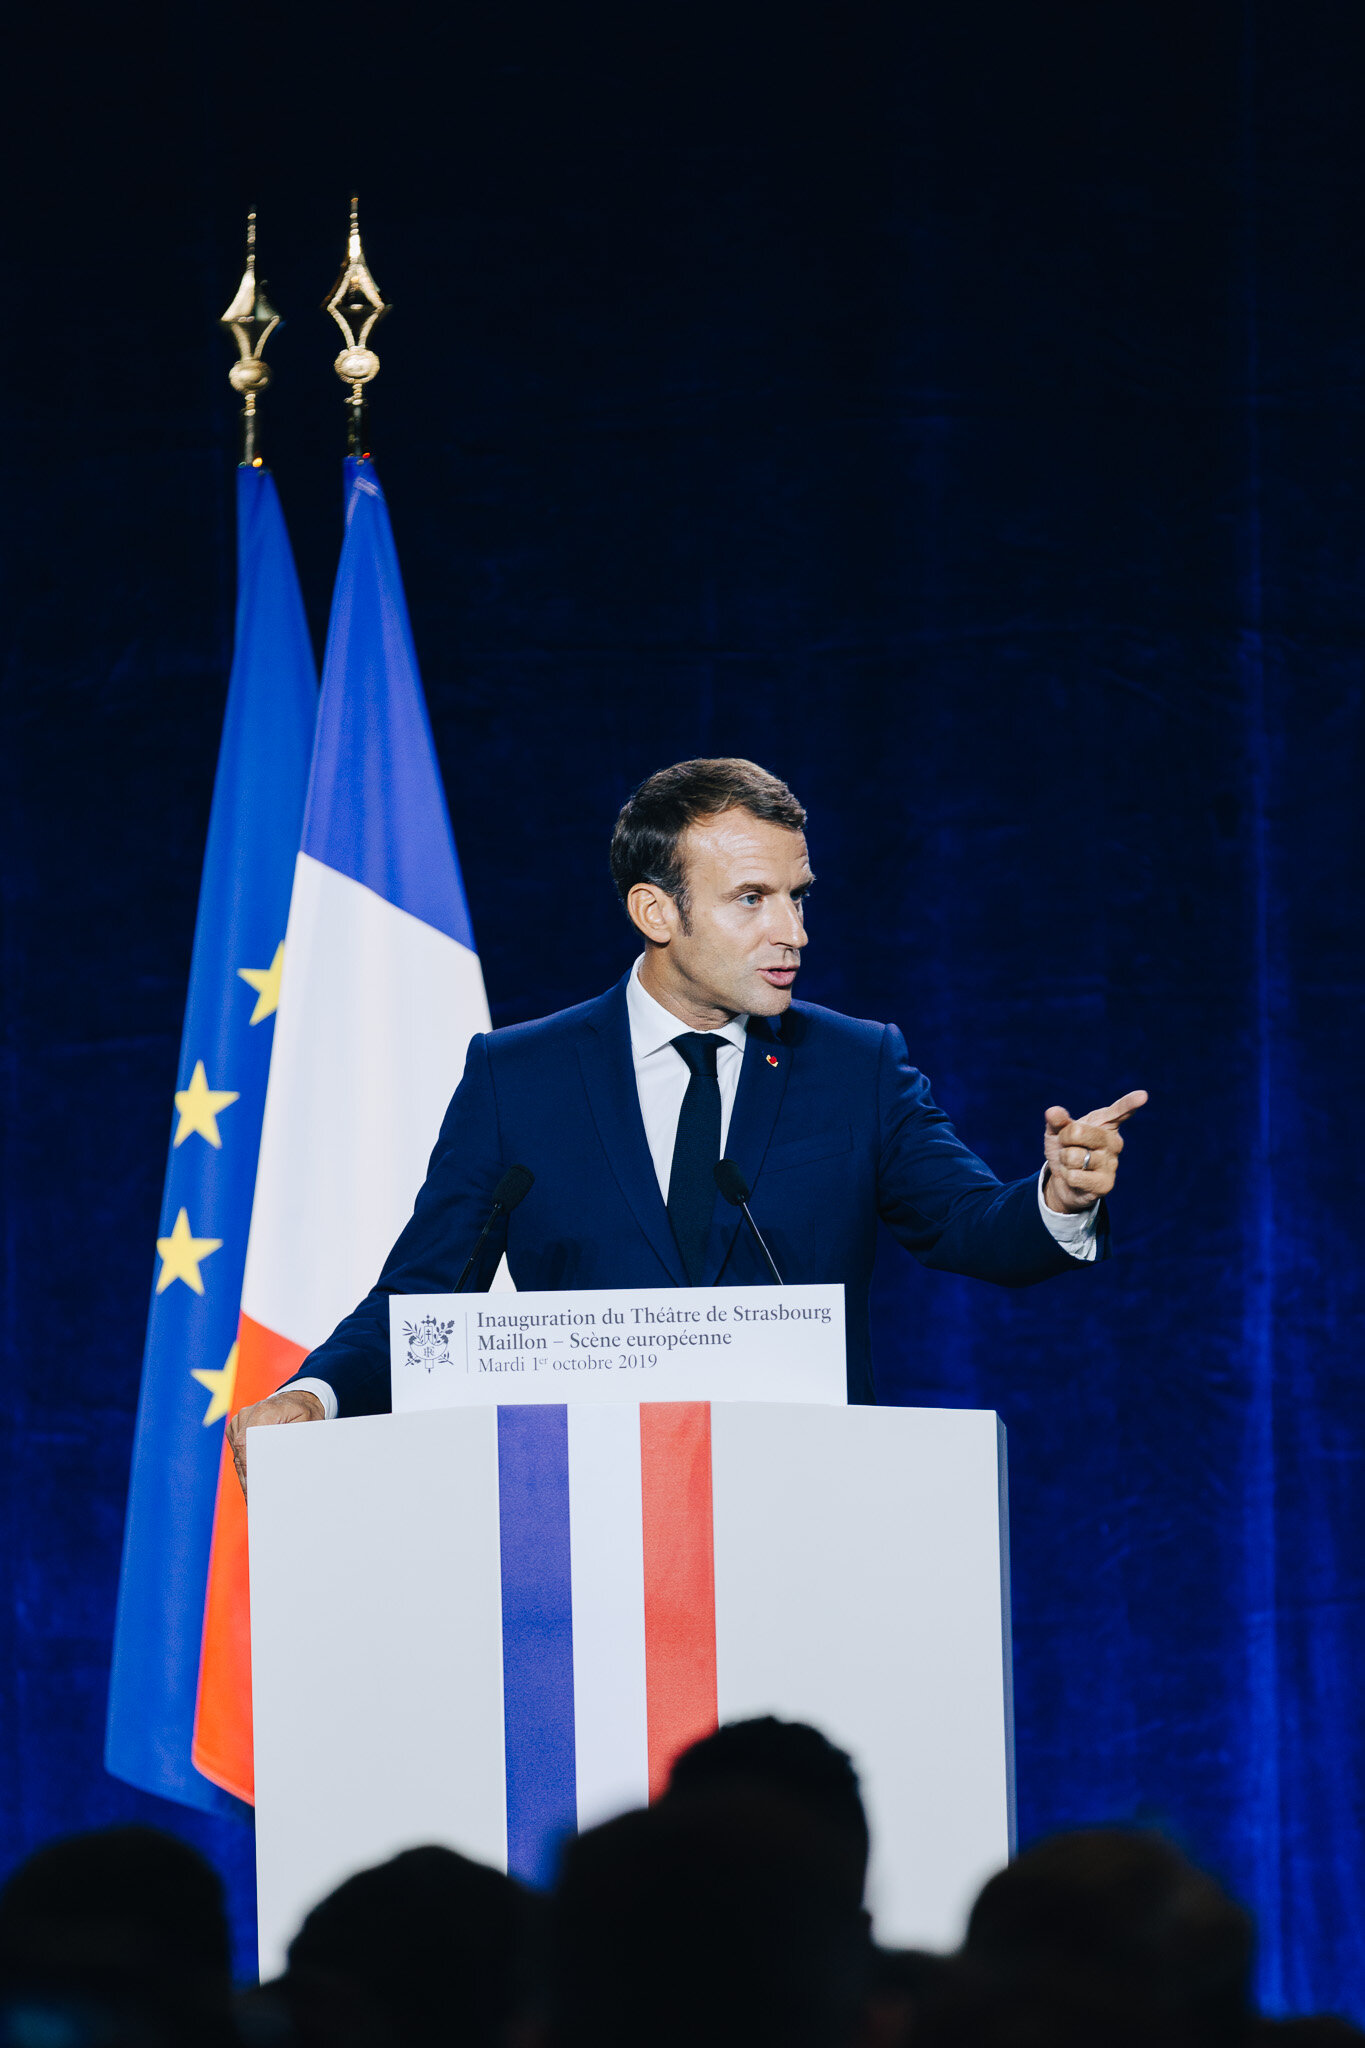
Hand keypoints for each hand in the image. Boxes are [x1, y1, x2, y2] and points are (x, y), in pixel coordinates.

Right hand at [226, 1387, 323, 1502]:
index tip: (254, 1489)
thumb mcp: (309, 1425)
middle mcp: (248, 1414)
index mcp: (264, 1411)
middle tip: (256, 1501)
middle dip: (248, 1478)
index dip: (248, 1468)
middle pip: (241, 1453)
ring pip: (238, 1455)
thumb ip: (294, 1442)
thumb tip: (283, 1467)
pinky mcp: (238, 1427)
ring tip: (255, 1498)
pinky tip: (255, 1482)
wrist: (299, 1399)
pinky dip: (246, 1466)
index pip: (246, 1444)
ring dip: (246, 1475)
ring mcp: (240, 1420)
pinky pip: (239, 1451)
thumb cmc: (306, 1413)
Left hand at [1043, 1090, 1147, 1213]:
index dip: (1130, 1103)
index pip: (1119, 1111)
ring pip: (1072, 1156)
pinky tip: (1076, 1178)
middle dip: (1063, 1139)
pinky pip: (1075, 1176)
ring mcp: (1112, 1163)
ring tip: (1073, 1163)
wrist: (1064, 1181)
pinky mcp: (1106, 1184)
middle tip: (1068, 1146)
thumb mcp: (1056, 1132)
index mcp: (1105, 1123)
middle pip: (1077, 1132)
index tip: (1142, 1095)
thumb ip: (1056, 1121)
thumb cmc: (1065, 1149)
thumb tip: (1053, 1112)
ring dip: (1065, 1161)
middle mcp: (1114, 1141)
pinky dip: (1067, 1176)